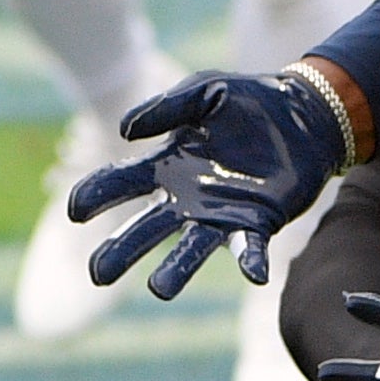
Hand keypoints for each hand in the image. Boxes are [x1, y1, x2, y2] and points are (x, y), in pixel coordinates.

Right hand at [69, 68, 353, 299]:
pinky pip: (250, 247)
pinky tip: (253, 275)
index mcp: (168, 165)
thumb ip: (168, 106)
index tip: (76, 210)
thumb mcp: (205, 91)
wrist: (304, 114)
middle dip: (122, 250)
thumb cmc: (248, 101)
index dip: (97, 195)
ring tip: (159, 289)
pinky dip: (250, 261)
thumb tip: (125, 131)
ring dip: (177, 269)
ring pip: (193, 248)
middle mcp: (188, 197)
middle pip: (147, 228)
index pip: (122, 183)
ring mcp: (222, 214)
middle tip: (98, 274)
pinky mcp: (260, 222)